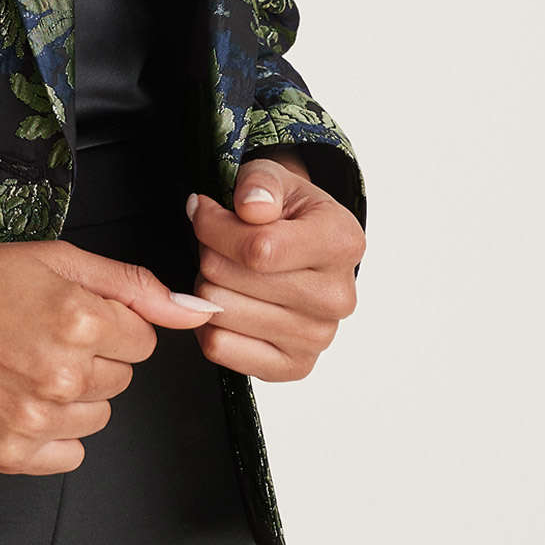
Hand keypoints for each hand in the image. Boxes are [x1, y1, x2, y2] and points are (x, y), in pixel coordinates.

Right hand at [0, 236, 224, 473]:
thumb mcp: (56, 259)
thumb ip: (133, 286)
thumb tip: (199, 311)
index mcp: (81, 320)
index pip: (143, 340)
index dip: (110, 323)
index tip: (69, 312)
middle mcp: (63, 375)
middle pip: (122, 378)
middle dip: (93, 356)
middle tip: (39, 333)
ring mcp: (35, 420)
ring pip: (98, 416)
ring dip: (72, 394)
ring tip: (23, 363)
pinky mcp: (9, 453)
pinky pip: (69, 456)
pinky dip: (51, 433)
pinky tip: (17, 398)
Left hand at [185, 154, 363, 380]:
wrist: (305, 250)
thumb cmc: (287, 212)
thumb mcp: (275, 178)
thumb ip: (261, 182)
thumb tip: (252, 208)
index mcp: (341, 244)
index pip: (257, 248)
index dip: (214, 227)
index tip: (203, 212)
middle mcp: (338, 297)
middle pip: (232, 280)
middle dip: (210, 253)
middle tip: (218, 243)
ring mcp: (319, 338)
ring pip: (221, 313)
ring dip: (207, 285)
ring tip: (224, 270)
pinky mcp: (294, 366)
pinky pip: (220, 348)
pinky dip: (209, 323)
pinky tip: (226, 300)